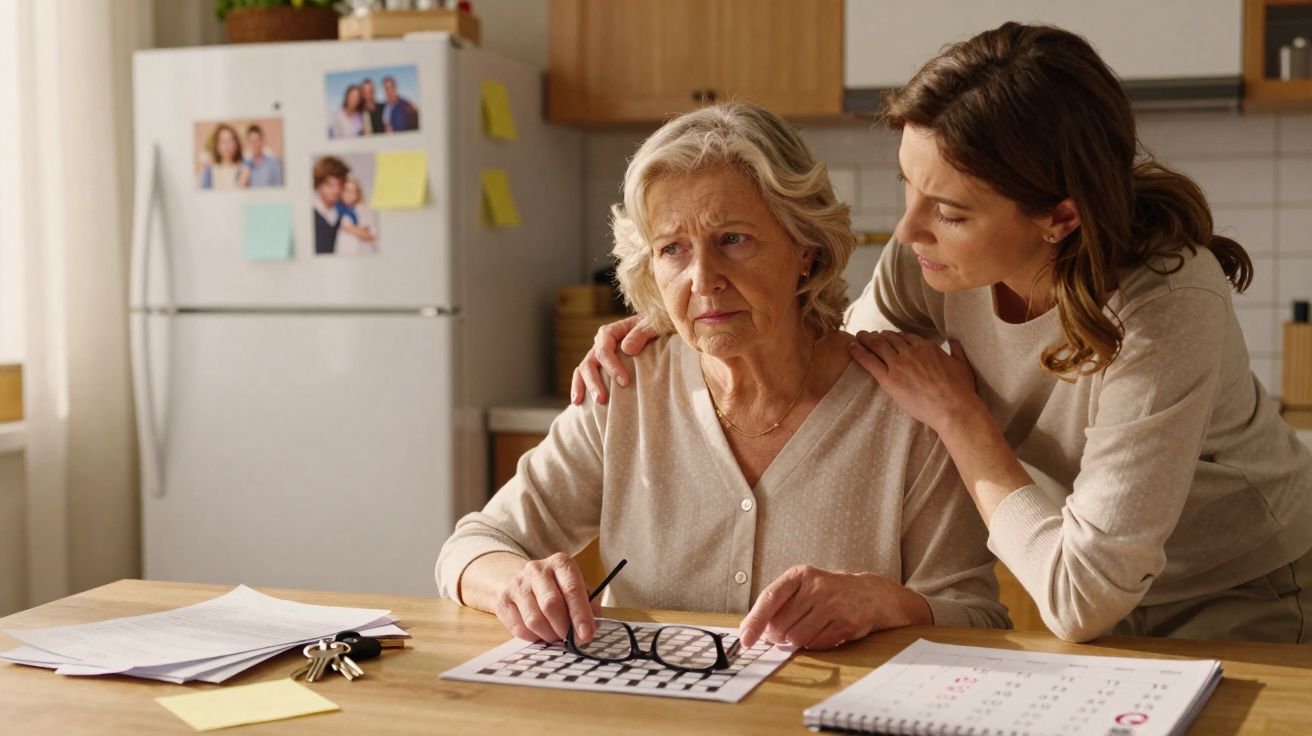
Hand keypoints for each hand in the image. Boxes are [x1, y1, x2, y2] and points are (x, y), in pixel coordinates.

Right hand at [494, 553, 600, 643]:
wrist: (511, 577)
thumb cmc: (552, 586)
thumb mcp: (573, 586)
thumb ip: (587, 603)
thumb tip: (592, 625)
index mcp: (560, 563)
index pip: (572, 589)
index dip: (581, 614)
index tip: (587, 634)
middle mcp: (537, 570)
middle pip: (551, 605)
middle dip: (564, 629)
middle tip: (571, 641)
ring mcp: (517, 584)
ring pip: (535, 620)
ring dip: (549, 635)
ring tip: (556, 637)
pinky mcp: (503, 600)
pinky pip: (519, 628)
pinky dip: (533, 638)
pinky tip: (539, 634)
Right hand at [569, 315, 659, 404]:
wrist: (654, 334)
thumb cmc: (653, 330)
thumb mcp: (652, 326)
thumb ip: (641, 333)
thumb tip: (626, 349)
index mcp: (610, 332)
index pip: (604, 350)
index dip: (612, 366)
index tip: (625, 382)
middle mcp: (600, 344)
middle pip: (589, 362)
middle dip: (594, 382)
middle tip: (602, 399)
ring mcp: (597, 356)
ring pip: (583, 371)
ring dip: (586, 387)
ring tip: (594, 403)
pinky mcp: (598, 368)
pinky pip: (582, 377)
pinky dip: (579, 388)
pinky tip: (578, 403)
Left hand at [737, 565, 929, 649]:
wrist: (869, 594)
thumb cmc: (827, 592)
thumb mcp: (802, 586)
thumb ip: (776, 604)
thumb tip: (747, 630)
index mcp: (800, 574)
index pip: (770, 598)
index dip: (755, 621)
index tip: (745, 639)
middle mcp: (817, 587)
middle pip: (780, 625)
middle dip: (777, 635)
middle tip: (785, 631)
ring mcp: (833, 605)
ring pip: (796, 638)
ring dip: (795, 641)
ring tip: (806, 628)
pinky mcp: (845, 624)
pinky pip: (815, 646)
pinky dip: (813, 644)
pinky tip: (822, 631)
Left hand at [850, 331, 982, 434]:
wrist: (953, 408)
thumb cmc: (961, 390)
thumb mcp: (962, 365)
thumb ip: (957, 350)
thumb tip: (955, 339)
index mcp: (927, 347)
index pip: (905, 336)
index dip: (894, 336)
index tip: (888, 336)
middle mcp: (911, 352)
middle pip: (889, 339)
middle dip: (878, 335)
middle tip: (868, 335)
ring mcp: (899, 365)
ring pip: (878, 346)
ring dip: (865, 339)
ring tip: (858, 336)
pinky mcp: (890, 380)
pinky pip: (869, 362)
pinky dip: (858, 352)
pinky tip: (851, 347)